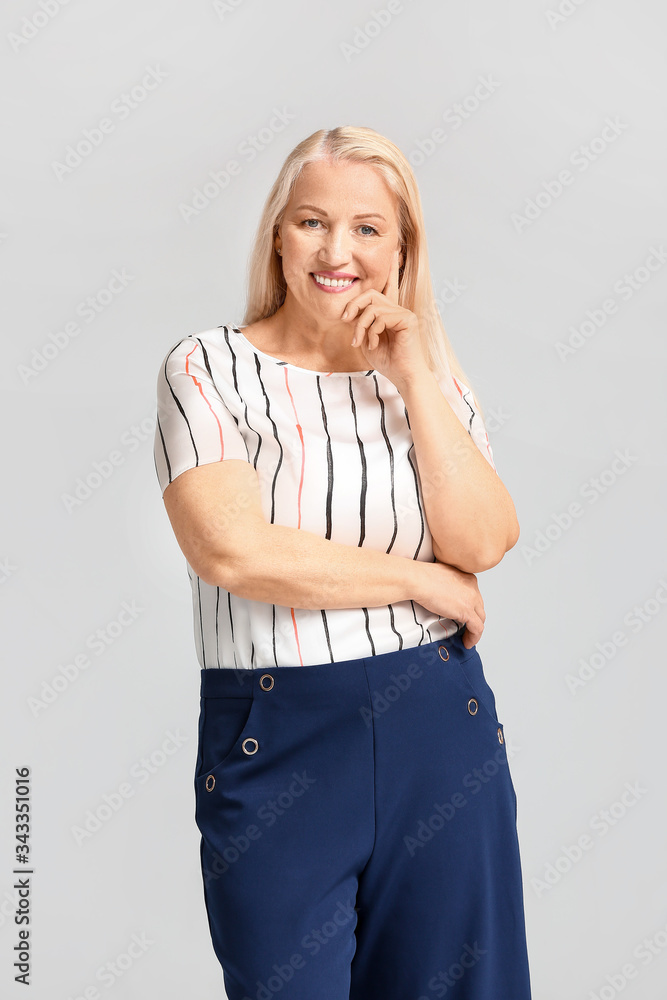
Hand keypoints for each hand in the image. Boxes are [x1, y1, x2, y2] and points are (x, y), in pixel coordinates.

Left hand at [340, 250, 430, 385]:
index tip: (394, 250)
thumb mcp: (367, 340)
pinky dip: (371, 330)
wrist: (404, 376)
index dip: (390, 269)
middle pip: (371, 294)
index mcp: (390, 313)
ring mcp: (404, 313)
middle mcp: (399, 309)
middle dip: (354, 305)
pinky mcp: (408, 319)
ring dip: (360, 325)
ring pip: (372, 307)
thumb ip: (360, 323)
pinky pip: (380, 316)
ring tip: (359, 341)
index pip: (388, 286)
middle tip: (345, 319)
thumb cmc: (388, 361)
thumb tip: (350, 312)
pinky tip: (374, 343)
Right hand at [417, 560, 485, 648]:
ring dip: (474, 630)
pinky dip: (473, 638)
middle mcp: (472, 587)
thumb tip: (444, 598)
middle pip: (478, 608)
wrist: (417, 580)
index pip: (474, 596)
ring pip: (480, 619)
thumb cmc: (422, 577)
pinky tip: (467, 642)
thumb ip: (448, 588)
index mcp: (467, 578)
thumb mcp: (441, 579)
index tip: (463, 615)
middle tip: (465, 628)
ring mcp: (471, 599)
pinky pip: (477, 629)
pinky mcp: (466, 612)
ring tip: (466, 637)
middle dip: (473, 619)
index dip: (470, 607)